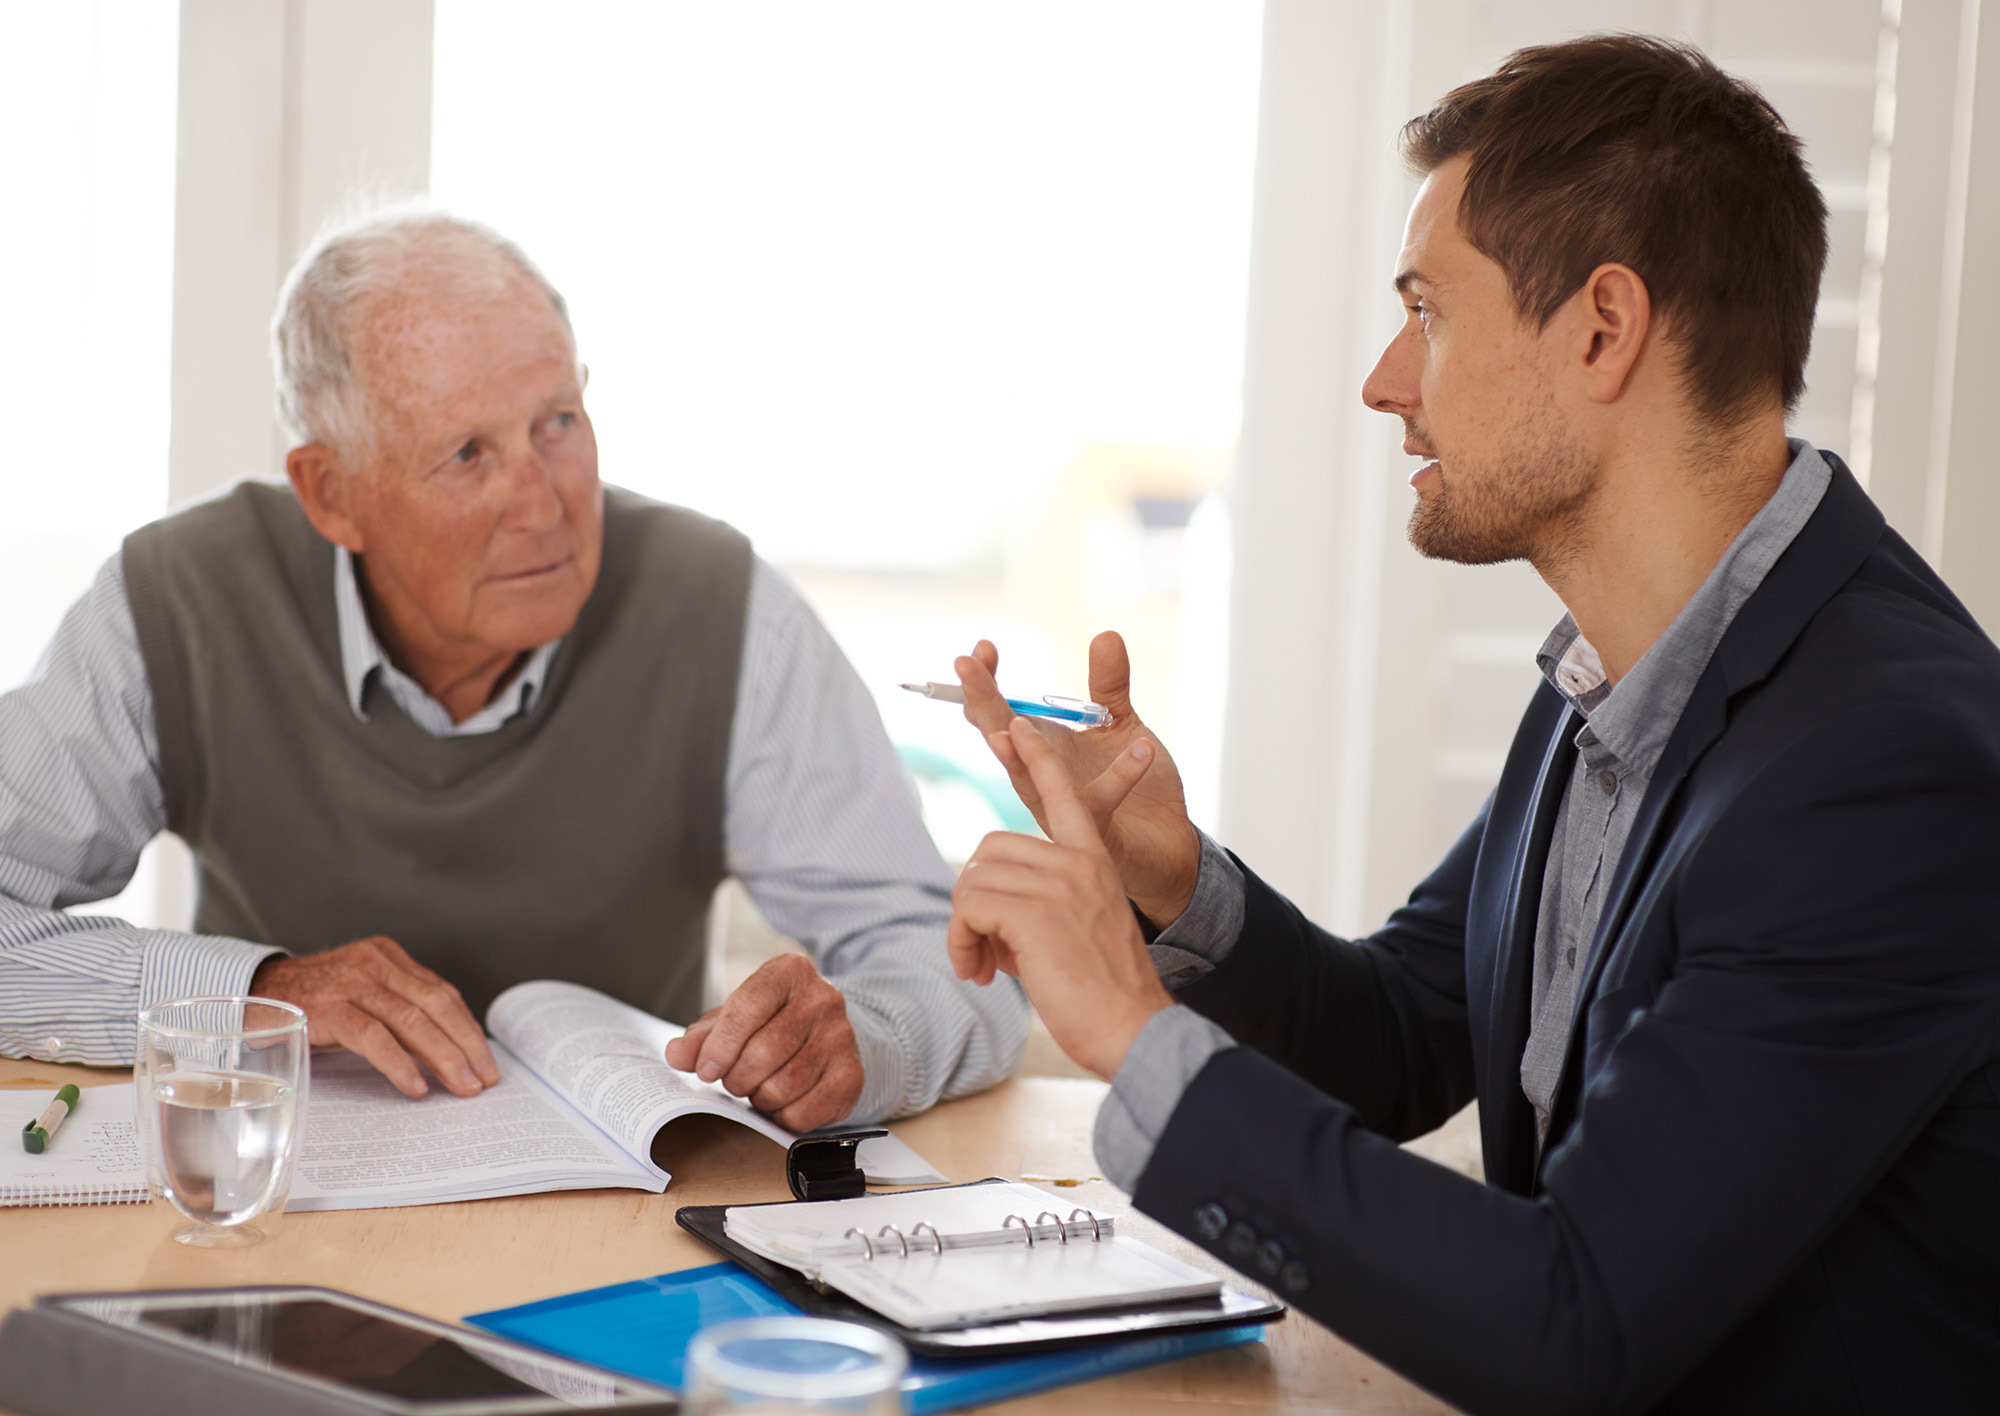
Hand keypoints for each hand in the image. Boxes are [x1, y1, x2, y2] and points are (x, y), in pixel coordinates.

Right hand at [250, 937, 498, 1098]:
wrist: (248, 993)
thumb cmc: (309, 1003)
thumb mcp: (359, 997)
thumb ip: (396, 1011)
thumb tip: (444, 1052)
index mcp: (388, 957)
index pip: (442, 993)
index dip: (467, 1028)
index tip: (485, 1059)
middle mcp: (374, 963)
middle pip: (435, 1004)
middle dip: (466, 1044)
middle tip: (484, 1079)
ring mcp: (350, 982)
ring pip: (411, 1020)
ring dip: (443, 1057)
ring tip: (462, 1086)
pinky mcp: (327, 1007)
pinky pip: (373, 1036)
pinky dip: (399, 1063)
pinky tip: (416, 1086)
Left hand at [662, 953, 864, 1131]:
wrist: (823, 1036)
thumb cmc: (770, 1025)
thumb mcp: (733, 1020)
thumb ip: (702, 1037)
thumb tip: (677, 1054)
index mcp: (789, 972)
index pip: (748, 1006)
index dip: (721, 1044)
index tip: (705, 1070)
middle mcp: (823, 999)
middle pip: (766, 1049)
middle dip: (738, 1077)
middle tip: (734, 1081)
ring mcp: (842, 1036)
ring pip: (786, 1083)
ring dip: (761, 1097)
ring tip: (759, 1089)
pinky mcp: (852, 1073)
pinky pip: (808, 1110)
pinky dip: (784, 1116)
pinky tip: (783, 1103)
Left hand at [948, 717, 1173, 1079]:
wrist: (1134, 1029)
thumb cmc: (1104, 995)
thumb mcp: (1076, 933)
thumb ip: (1039, 905)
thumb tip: (985, 911)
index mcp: (1094, 861)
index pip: (1063, 796)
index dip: (1037, 761)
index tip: (1016, 727)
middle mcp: (1077, 862)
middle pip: (989, 851)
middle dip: (974, 902)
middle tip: (984, 951)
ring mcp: (1058, 883)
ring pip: (973, 880)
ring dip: (963, 929)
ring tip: (982, 967)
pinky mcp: (1034, 912)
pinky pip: (968, 907)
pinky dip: (960, 942)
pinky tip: (979, 973)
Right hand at [955, 632, 1198, 926]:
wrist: (1169, 849)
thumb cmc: (1138, 791)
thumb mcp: (1120, 726)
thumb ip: (1109, 686)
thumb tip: (1105, 634)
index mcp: (1043, 750)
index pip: (1000, 713)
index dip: (986, 682)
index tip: (982, 647)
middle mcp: (1042, 779)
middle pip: (999, 739)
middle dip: (982, 702)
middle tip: (964, 665)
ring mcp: (1062, 809)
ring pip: (1029, 780)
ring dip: (1020, 752)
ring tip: (1012, 723)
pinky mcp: (1094, 835)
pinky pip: (1100, 803)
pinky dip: (1122, 774)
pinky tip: (1143, 746)